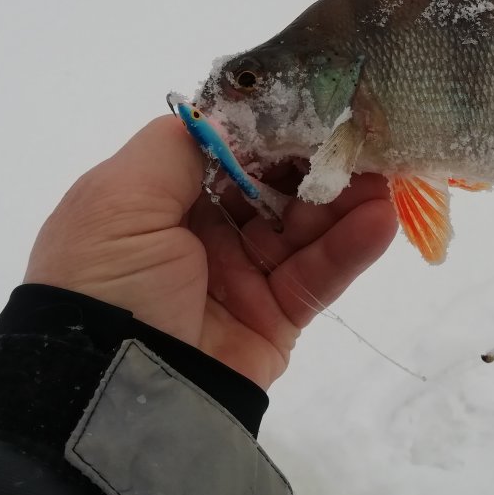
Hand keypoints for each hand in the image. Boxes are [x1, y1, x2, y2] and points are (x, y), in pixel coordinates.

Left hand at [24, 116, 397, 389]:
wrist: (113, 392)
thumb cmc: (108, 279)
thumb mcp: (118, 197)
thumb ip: (177, 145)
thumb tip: (229, 114)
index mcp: (161, 199)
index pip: (229, 151)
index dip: (271, 128)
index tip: (315, 102)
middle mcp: (203, 233)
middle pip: (273, 185)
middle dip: (315, 160)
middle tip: (363, 134)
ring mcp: (242, 277)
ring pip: (304, 227)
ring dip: (344, 198)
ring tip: (385, 173)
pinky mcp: (276, 318)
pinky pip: (318, 276)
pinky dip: (351, 247)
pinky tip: (380, 220)